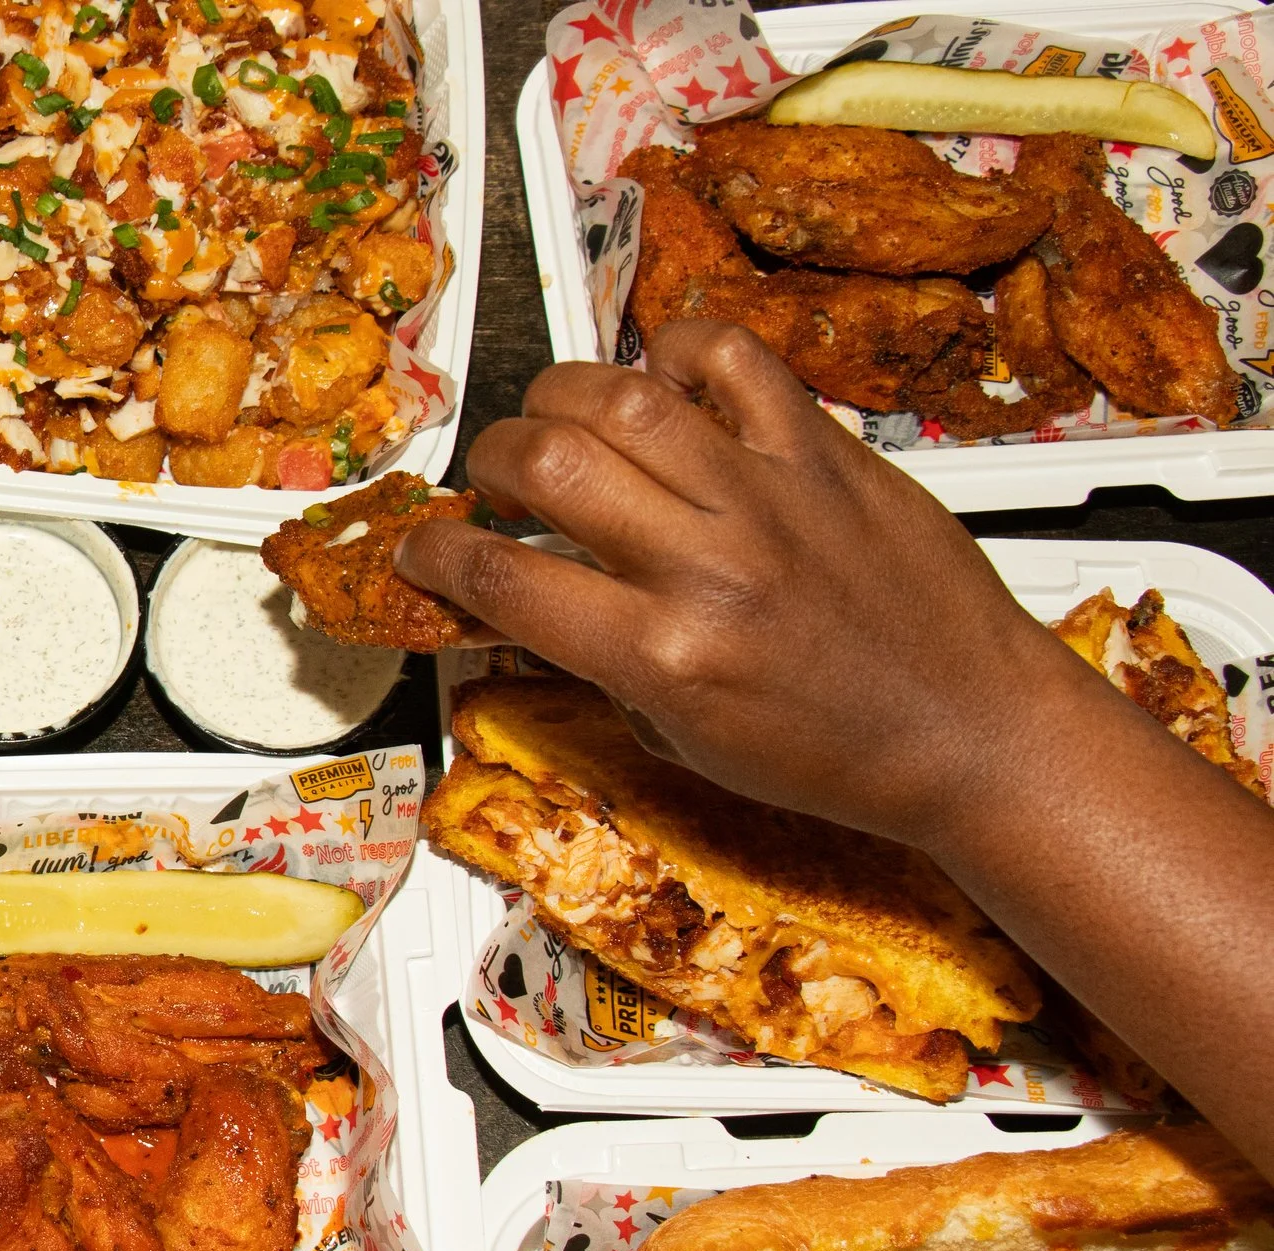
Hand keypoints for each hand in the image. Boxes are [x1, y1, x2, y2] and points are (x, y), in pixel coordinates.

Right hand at [395, 320, 1109, 850]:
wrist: (973, 735)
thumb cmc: (840, 753)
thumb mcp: (683, 738)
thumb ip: (597, 664)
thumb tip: (523, 609)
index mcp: (665, 656)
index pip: (503, 580)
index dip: (435, 556)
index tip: (423, 548)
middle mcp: (710, 567)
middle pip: (544, 463)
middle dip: (490, 464)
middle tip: (496, 483)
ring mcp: (770, 498)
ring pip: (621, 395)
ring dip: (561, 399)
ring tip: (559, 423)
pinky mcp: (825, 454)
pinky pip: (732, 358)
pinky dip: (678, 351)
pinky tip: (663, 383)